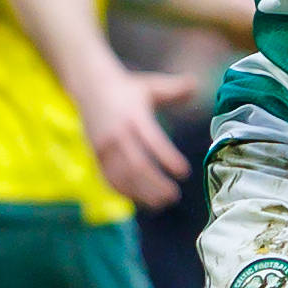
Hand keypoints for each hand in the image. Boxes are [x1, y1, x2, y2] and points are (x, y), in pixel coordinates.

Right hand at [81, 67, 199, 208]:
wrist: (90, 86)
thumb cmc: (127, 88)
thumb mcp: (151, 86)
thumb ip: (175, 89)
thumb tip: (197, 85)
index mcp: (134, 117)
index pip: (153, 142)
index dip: (168, 159)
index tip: (185, 173)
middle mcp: (118, 133)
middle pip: (137, 165)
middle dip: (156, 184)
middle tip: (174, 196)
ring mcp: (104, 147)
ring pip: (123, 176)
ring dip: (142, 193)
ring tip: (162, 203)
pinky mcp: (96, 155)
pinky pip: (109, 179)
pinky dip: (124, 192)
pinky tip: (140, 200)